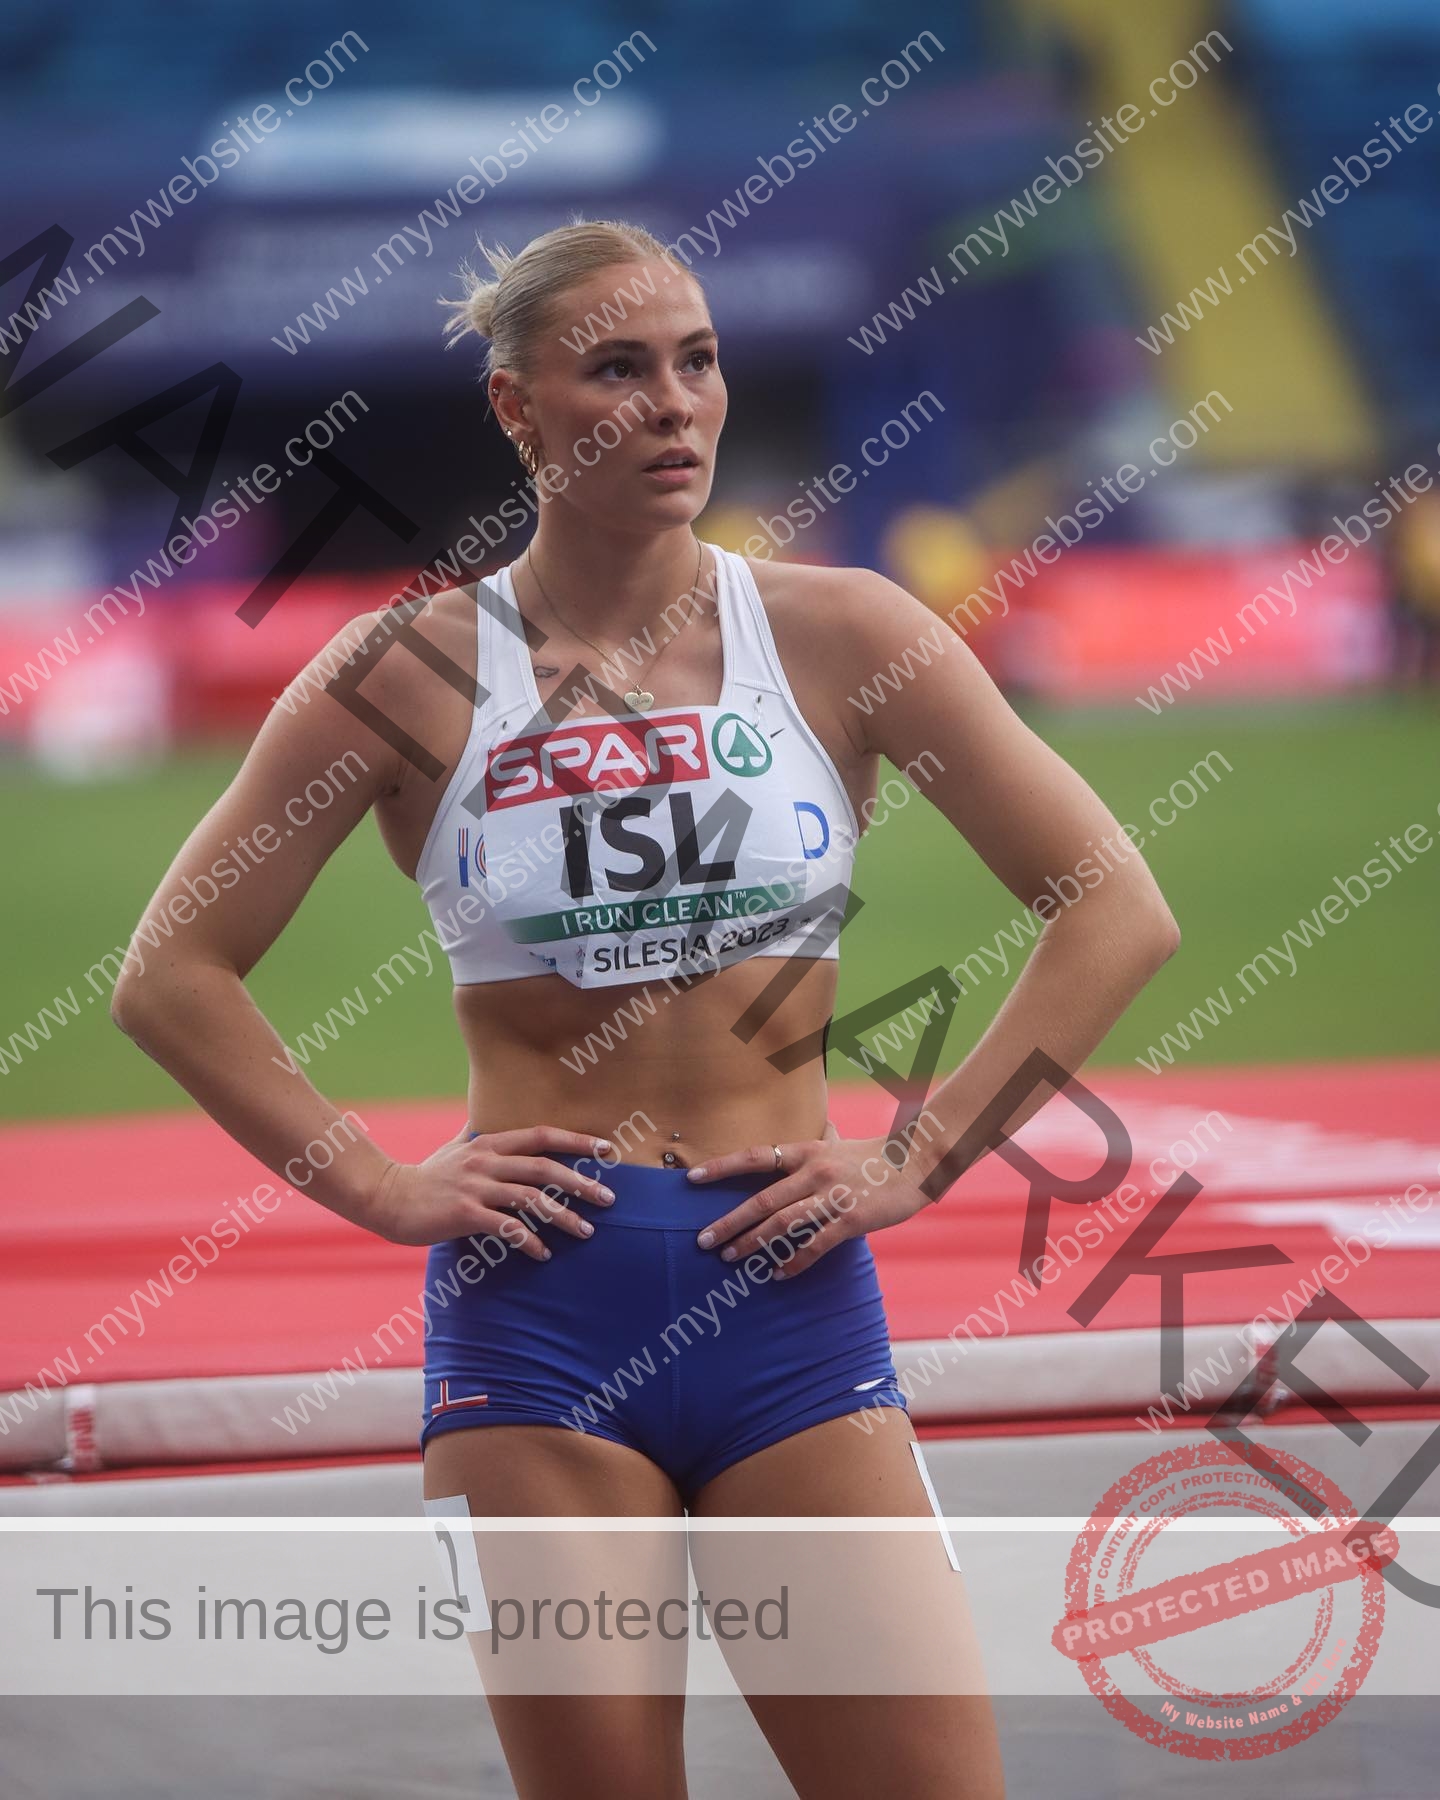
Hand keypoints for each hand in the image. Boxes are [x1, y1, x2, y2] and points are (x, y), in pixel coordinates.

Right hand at [367, 1124, 616, 1251]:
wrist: (387, 1197)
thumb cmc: (425, 1176)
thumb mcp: (454, 1148)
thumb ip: (474, 1136)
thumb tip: (481, 1119)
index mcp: (489, 1143)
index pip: (542, 1135)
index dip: (577, 1140)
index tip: (608, 1150)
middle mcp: (486, 1160)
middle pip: (544, 1168)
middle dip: (581, 1182)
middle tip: (608, 1199)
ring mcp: (475, 1186)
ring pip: (531, 1199)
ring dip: (563, 1216)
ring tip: (586, 1231)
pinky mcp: (464, 1213)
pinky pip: (506, 1228)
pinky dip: (529, 1241)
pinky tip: (543, 1254)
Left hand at [685, 1134, 929, 1277]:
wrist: (917, 1163)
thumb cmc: (877, 1155)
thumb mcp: (842, 1142)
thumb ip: (823, 1139)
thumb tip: (819, 1125)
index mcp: (806, 1152)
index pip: (755, 1157)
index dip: (721, 1167)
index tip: (691, 1179)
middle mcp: (814, 1172)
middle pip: (761, 1200)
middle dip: (728, 1222)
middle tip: (703, 1240)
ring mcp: (832, 1197)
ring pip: (781, 1224)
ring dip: (752, 1243)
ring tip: (729, 1259)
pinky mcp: (850, 1220)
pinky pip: (814, 1245)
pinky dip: (792, 1262)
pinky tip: (776, 1274)